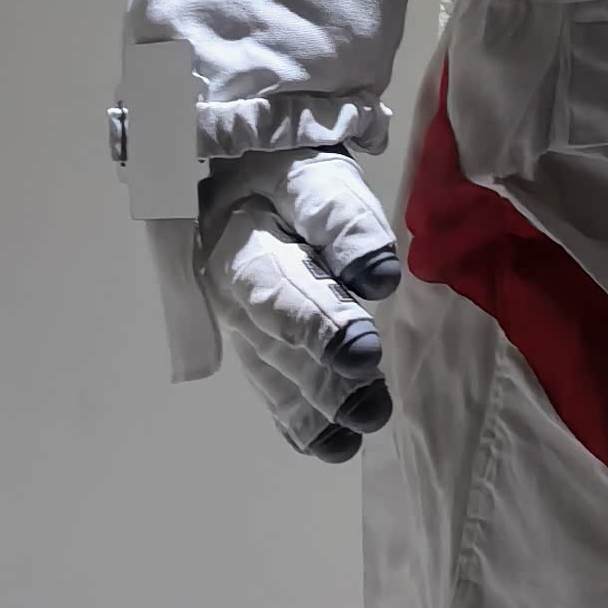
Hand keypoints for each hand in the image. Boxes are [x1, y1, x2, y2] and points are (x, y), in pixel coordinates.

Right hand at [199, 150, 403, 460]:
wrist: (248, 163)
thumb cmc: (286, 166)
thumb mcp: (315, 178)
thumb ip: (343, 224)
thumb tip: (377, 278)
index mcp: (235, 244)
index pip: (274, 291)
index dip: (316, 326)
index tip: (361, 352)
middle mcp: (230, 295)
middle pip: (276, 345)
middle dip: (325, 379)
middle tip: (371, 405)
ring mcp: (241, 324)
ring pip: (276, 373)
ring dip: (320, 405)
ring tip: (364, 422)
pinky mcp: (258, 342)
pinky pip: (273, 388)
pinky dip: (301, 420)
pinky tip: (334, 444)